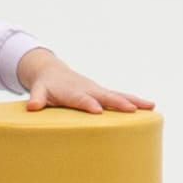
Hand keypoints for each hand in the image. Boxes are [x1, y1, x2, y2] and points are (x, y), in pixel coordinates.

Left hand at [18, 47, 155, 115]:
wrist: (51, 71)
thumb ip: (36, 98)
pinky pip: (121, 97)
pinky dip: (134, 101)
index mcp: (72, 91)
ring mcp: (98, 91)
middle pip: (105, 96)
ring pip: (118, 95)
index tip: (98, 110)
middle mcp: (88, 89)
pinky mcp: (103, 93)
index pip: (81, 99)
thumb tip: (31, 107)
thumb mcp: (39, 90)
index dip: (89, 104)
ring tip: (151, 107)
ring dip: (134, 101)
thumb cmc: (45, 85)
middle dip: (118, 103)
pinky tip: (150, 108)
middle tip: (132, 109)